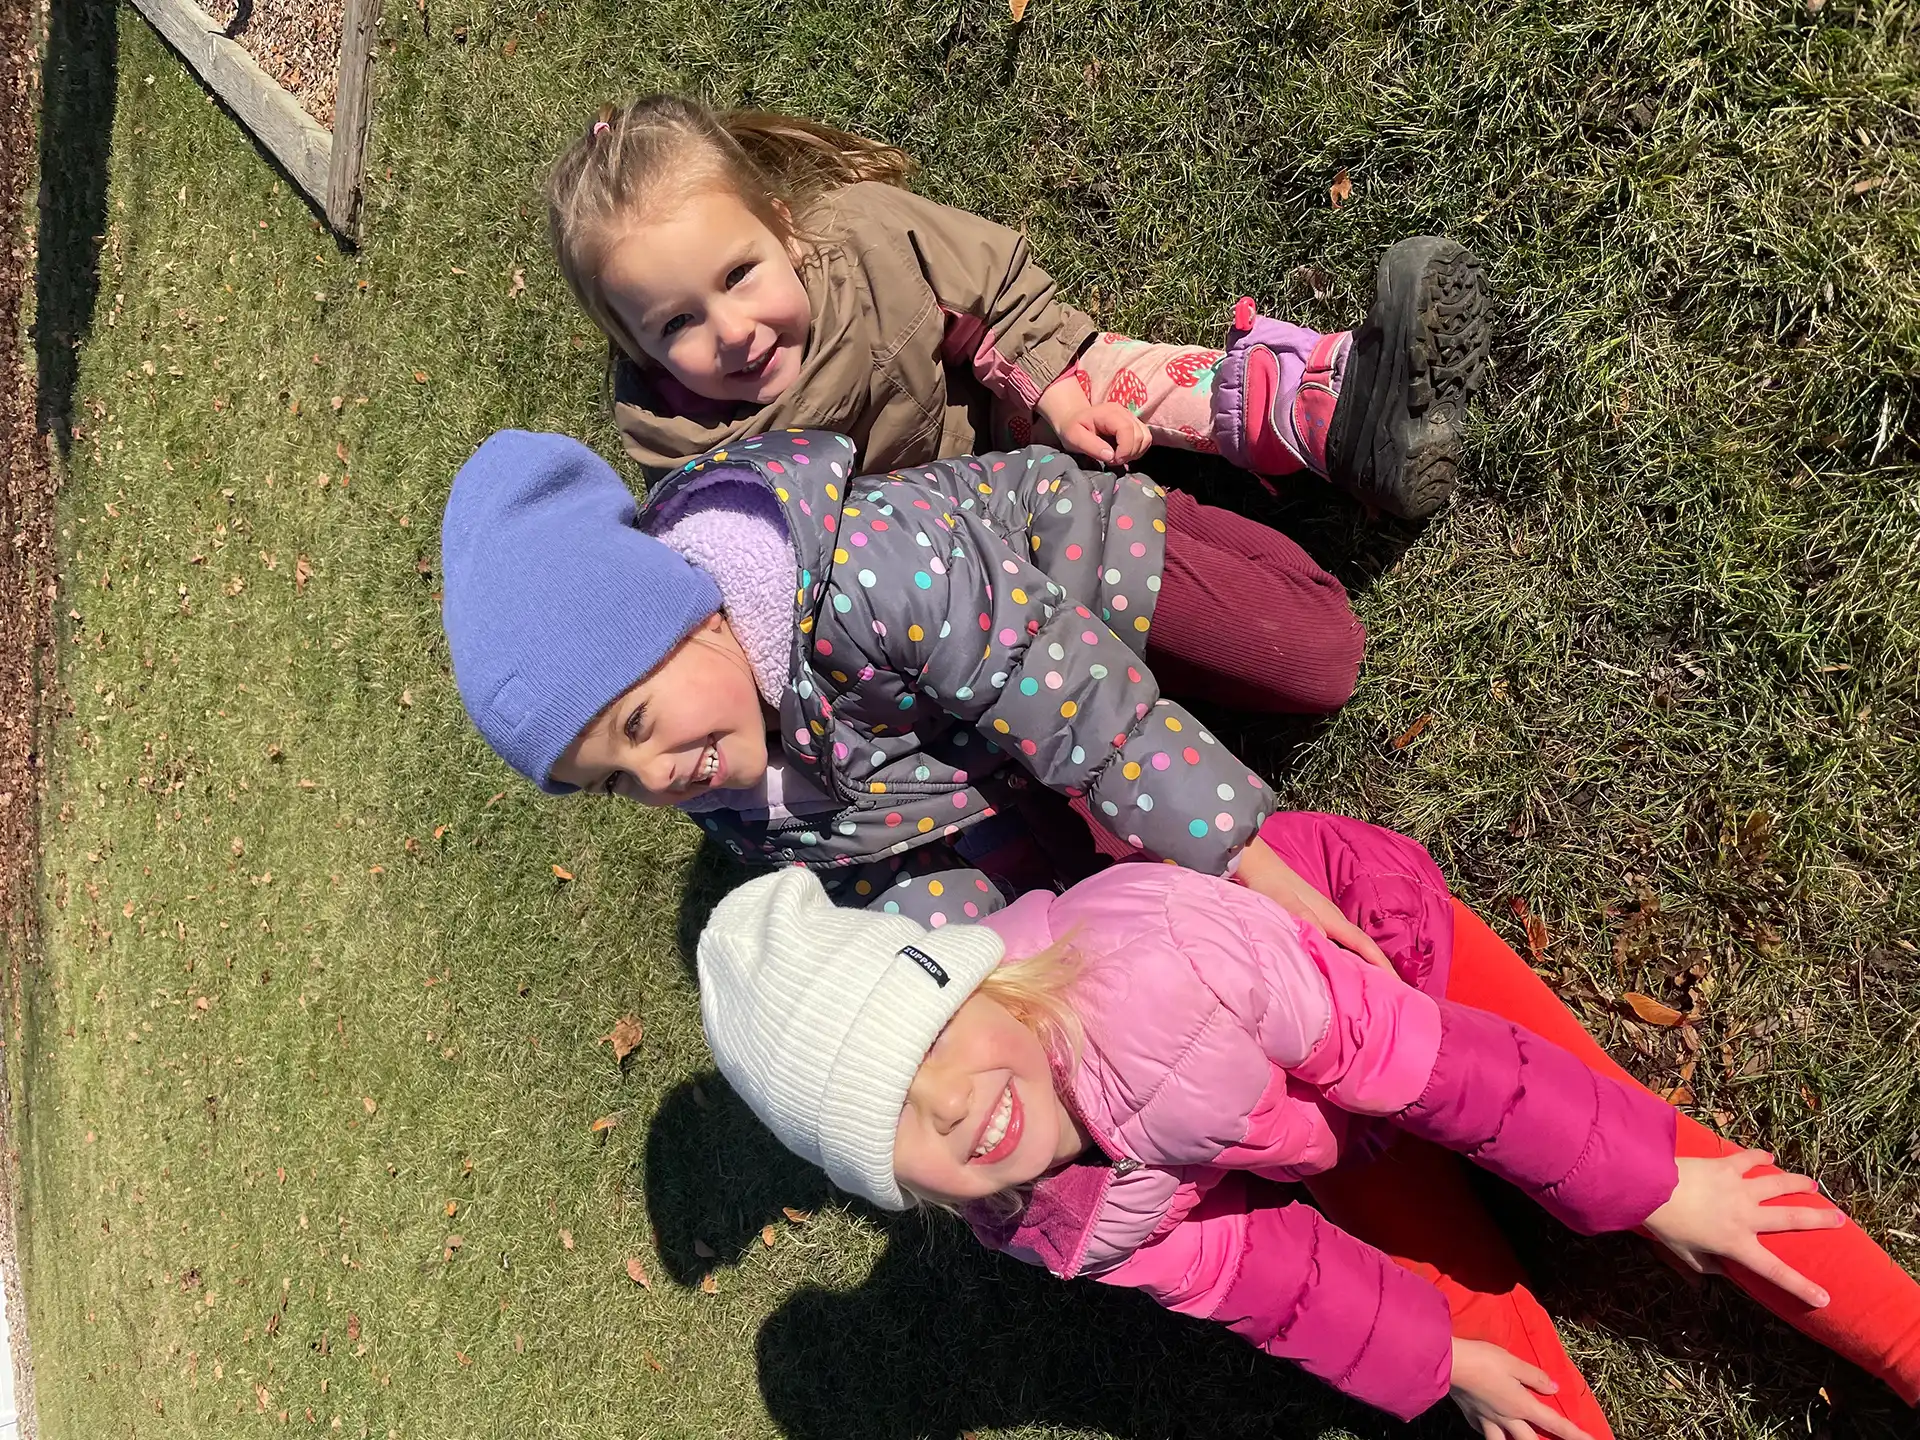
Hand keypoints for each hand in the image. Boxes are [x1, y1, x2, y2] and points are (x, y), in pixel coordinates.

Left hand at [1036, 380, 1151, 464]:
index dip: (1125, 448)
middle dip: (1129, 453)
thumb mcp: (1074, 438)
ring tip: (1118, 458)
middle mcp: (1124, 412)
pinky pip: (1145, 439)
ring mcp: (1131, 418)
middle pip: (1140, 435)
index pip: (1127, 429)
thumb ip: (1091, 446)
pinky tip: (1123, 454)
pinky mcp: (1134, 425)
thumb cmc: (1072, 428)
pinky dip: (1138, 450)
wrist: (1073, 420)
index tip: (1113, 461)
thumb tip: (1111, 456)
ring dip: (1135, 453)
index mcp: (1109, 413)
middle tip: (1112, 461)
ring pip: (1146, 438)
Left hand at [1235, 837, 1395, 971]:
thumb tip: (1325, 940)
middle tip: (1392, 993)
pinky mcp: (1312, 920)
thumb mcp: (1284, 902)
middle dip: (1378, 968)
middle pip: (1361, 946)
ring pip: (1349, 945)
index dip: (1380, 963)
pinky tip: (1341, 968)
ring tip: (1372, 987)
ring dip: (1362, 964)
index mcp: (1329, 916)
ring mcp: (1323, 919)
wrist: (1257, 865)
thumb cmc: (1270, 883)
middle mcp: (1331, 918)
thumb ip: (1304, 918)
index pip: (1362, 943)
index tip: (1397, 983)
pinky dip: (1344, 957)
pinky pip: (1335, 943)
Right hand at [1448, 1337, 1594, 1439]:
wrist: (1449, 1363)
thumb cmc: (1484, 1360)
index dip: (1576, 1435)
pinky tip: (1488, 1429)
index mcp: (1522, 1406)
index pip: (1555, 1424)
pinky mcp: (1471, 1415)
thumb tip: (1553, 1388)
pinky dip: (1490, 1433)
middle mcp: (1507, 1418)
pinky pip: (1484, 1430)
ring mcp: (1488, 1419)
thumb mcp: (1514, 1362)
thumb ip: (1535, 1377)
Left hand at [1640, 1149, 1844, 1308]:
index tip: (1825, 1298)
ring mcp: (1739, 1188)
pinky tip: (1768, 1157)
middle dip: (1820, 1220)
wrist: (1650, 1187)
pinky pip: (1749, 1160)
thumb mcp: (1686, 1254)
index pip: (1775, 1272)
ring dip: (1798, 1183)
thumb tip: (1723, 1272)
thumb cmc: (1665, 1225)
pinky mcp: (1727, 1166)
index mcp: (1737, 1244)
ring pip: (1778, 1184)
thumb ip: (1707, 1266)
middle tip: (1840, 1219)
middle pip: (1792, 1219)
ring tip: (1812, 1185)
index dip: (1801, 1286)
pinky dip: (1760, 1157)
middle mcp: (1745, 1216)